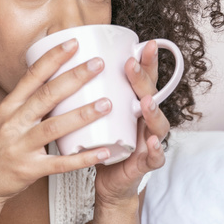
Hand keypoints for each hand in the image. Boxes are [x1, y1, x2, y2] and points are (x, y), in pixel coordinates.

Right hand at [0, 38, 114, 204]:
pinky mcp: (29, 169)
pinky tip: (102, 152)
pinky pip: (60, 163)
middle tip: (97, 64)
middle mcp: (14, 124)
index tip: (73, 42)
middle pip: (46, 96)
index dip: (53, 58)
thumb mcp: (3, 120)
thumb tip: (53, 83)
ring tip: (106, 104)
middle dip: (74, 78)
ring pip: (55, 127)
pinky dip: (82, 158)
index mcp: (9, 108)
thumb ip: (26, 104)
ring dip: (82, 115)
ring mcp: (21, 147)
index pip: (32, 76)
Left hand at [93, 40, 170, 207]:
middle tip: (131, 65)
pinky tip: (151, 143)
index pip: (143, 80)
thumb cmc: (102, 145)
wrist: (108, 180)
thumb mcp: (94, 117)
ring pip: (158, 124)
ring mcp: (149, 141)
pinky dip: (156, 150)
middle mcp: (146, 120)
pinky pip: (155, 157)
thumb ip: (88, 95)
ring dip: (153, 112)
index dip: (145, 63)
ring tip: (145, 101)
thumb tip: (65, 66)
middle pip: (151, 95)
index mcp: (134, 106)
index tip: (142, 43)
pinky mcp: (146, 163)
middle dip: (144, 80)